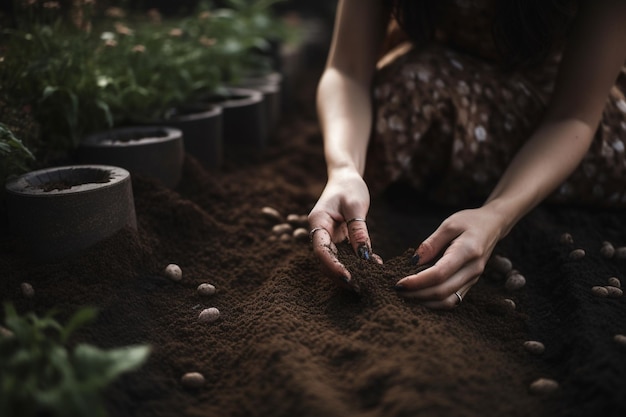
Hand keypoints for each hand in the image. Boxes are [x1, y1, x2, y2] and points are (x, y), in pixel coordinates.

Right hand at [308, 169, 381, 290]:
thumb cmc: (349, 187)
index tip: (349, 278)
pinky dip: (356, 263)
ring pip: (333, 261)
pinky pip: (343, 255)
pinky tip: (373, 266)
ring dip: (349, 271)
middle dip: (340, 275)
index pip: (322, 250)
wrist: (345, 177)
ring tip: (368, 281)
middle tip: (361, 287)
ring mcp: (327, 237)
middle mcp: (319, 232)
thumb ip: (359, 231)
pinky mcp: (336, 239)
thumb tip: (365, 257)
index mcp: (318, 222)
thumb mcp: (356, 206)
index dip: (333, 267)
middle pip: (325, 261)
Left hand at [394, 205, 506, 308]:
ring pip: (448, 301)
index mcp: (467, 251)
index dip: (417, 282)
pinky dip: (434, 303)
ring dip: (425, 302)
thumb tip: (414, 262)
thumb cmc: (469, 222)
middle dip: (417, 295)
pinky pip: (452, 300)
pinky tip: (419, 297)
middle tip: (397, 292)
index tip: (399, 283)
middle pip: (442, 291)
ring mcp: (473, 279)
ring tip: (405, 296)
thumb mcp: (449, 224)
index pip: (439, 273)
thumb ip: (431, 243)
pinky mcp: (470, 284)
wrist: (494, 226)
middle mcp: (473, 269)